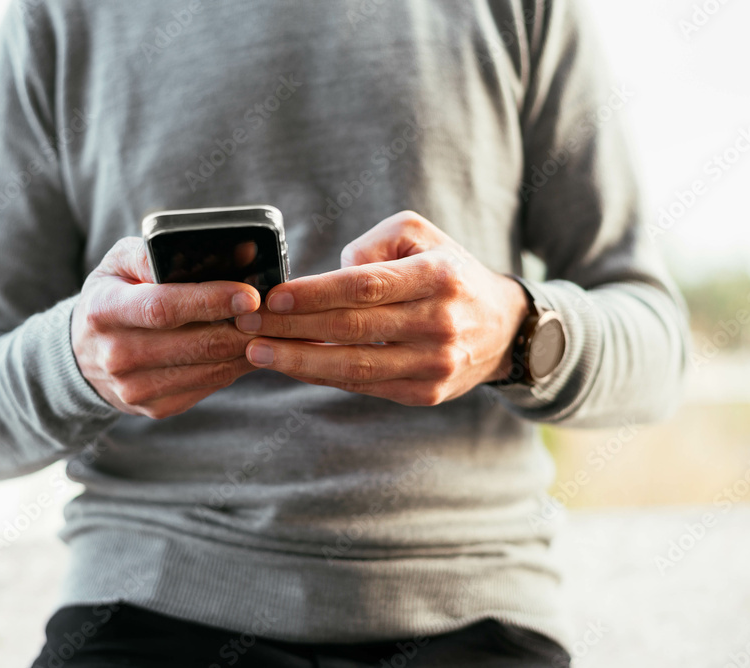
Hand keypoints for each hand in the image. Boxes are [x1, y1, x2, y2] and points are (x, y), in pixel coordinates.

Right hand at [71, 236, 261, 418]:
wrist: (82, 355)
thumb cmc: (113, 295)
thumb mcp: (119, 263)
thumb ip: (155, 253)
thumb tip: (219, 253)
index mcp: (105, 310)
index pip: (164, 307)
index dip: (211, 301)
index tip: (250, 295)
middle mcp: (116, 354)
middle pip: (196, 343)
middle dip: (243, 327)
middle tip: (271, 311)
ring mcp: (134, 388)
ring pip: (210, 368)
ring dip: (246, 348)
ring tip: (266, 327)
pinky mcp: (155, 408)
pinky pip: (209, 386)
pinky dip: (234, 366)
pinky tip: (245, 348)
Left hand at [234, 211, 529, 405]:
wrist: (502, 327)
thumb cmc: (446, 271)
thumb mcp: (420, 235)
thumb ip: (373, 245)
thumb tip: (331, 277)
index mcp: (438, 276)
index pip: (365, 286)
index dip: (316, 293)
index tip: (273, 296)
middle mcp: (440, 322)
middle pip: (352, 328)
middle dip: (292, 327)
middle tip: (247, 323)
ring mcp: (435, 364)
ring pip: (355, 367)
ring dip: (299, 360)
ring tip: (256, 350)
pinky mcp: (426, 393)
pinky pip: (364, 386)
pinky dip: (323, 376)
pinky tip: (290, 365)